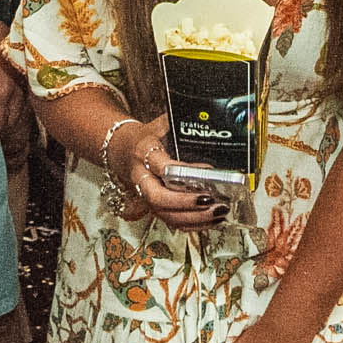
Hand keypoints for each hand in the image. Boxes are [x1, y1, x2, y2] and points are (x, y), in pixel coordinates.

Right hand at [116, 116, 227, 231]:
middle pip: (159, 199)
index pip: (161, 166)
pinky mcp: (153, 208)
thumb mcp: (161, 124)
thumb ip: (180, 123)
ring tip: (219, 212)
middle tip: (212, 201)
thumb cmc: (147, 137)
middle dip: (187, 204)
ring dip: (194, 219)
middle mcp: (141, 178)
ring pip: (166, 215)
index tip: (208, 172)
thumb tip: (209, 117)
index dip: (184, 172)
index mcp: (143, 153)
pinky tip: (212, 220)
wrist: (123, 150)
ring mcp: (145, 196)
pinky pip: (171, 222)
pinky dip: (193, 225)